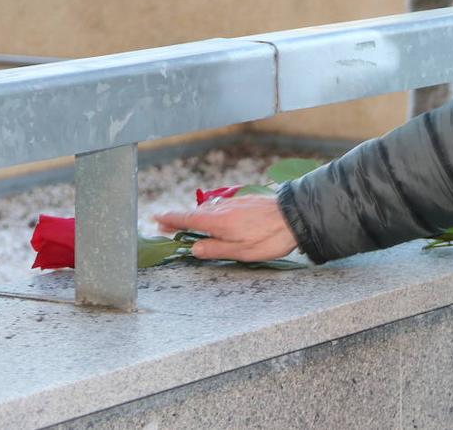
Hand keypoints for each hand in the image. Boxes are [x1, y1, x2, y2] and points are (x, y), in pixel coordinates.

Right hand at [154, 195, 297, 261]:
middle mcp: (223, 208)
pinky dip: (215, 213)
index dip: (170, 219)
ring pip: (210, 210)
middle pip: (196, 214)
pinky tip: (220, 221)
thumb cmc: (271, 238)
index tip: (155, 218)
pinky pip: (223, 207)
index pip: (186, 219)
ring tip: (193, 228)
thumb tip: (193, 249)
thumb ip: (215, 249)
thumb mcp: (241, 252)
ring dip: (199, 217)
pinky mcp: (246, 200)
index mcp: (218, 221)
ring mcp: (235, 202)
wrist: (296, 216)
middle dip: (182, 220)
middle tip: (170, 228)